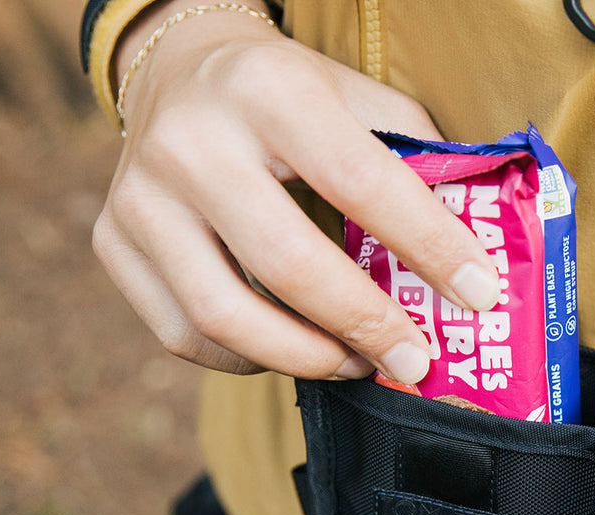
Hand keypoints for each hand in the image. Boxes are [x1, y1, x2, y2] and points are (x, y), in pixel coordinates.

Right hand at [93, 0, 499, 377]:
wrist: (177, 70)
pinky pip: (184, 335)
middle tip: (416, 361)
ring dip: (306, 358)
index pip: (363, 181)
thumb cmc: (289, 97)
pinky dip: (247, 359)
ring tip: (358, 364)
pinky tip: (292, 348)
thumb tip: (475, 257)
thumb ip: (416, 162)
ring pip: (225, 316)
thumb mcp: (356, 97)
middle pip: (289, 265)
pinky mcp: (113, 243)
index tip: (481, 295)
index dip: (429, 246)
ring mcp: (140, 197)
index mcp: (269, 90)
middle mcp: (192, 140)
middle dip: (367, 325)